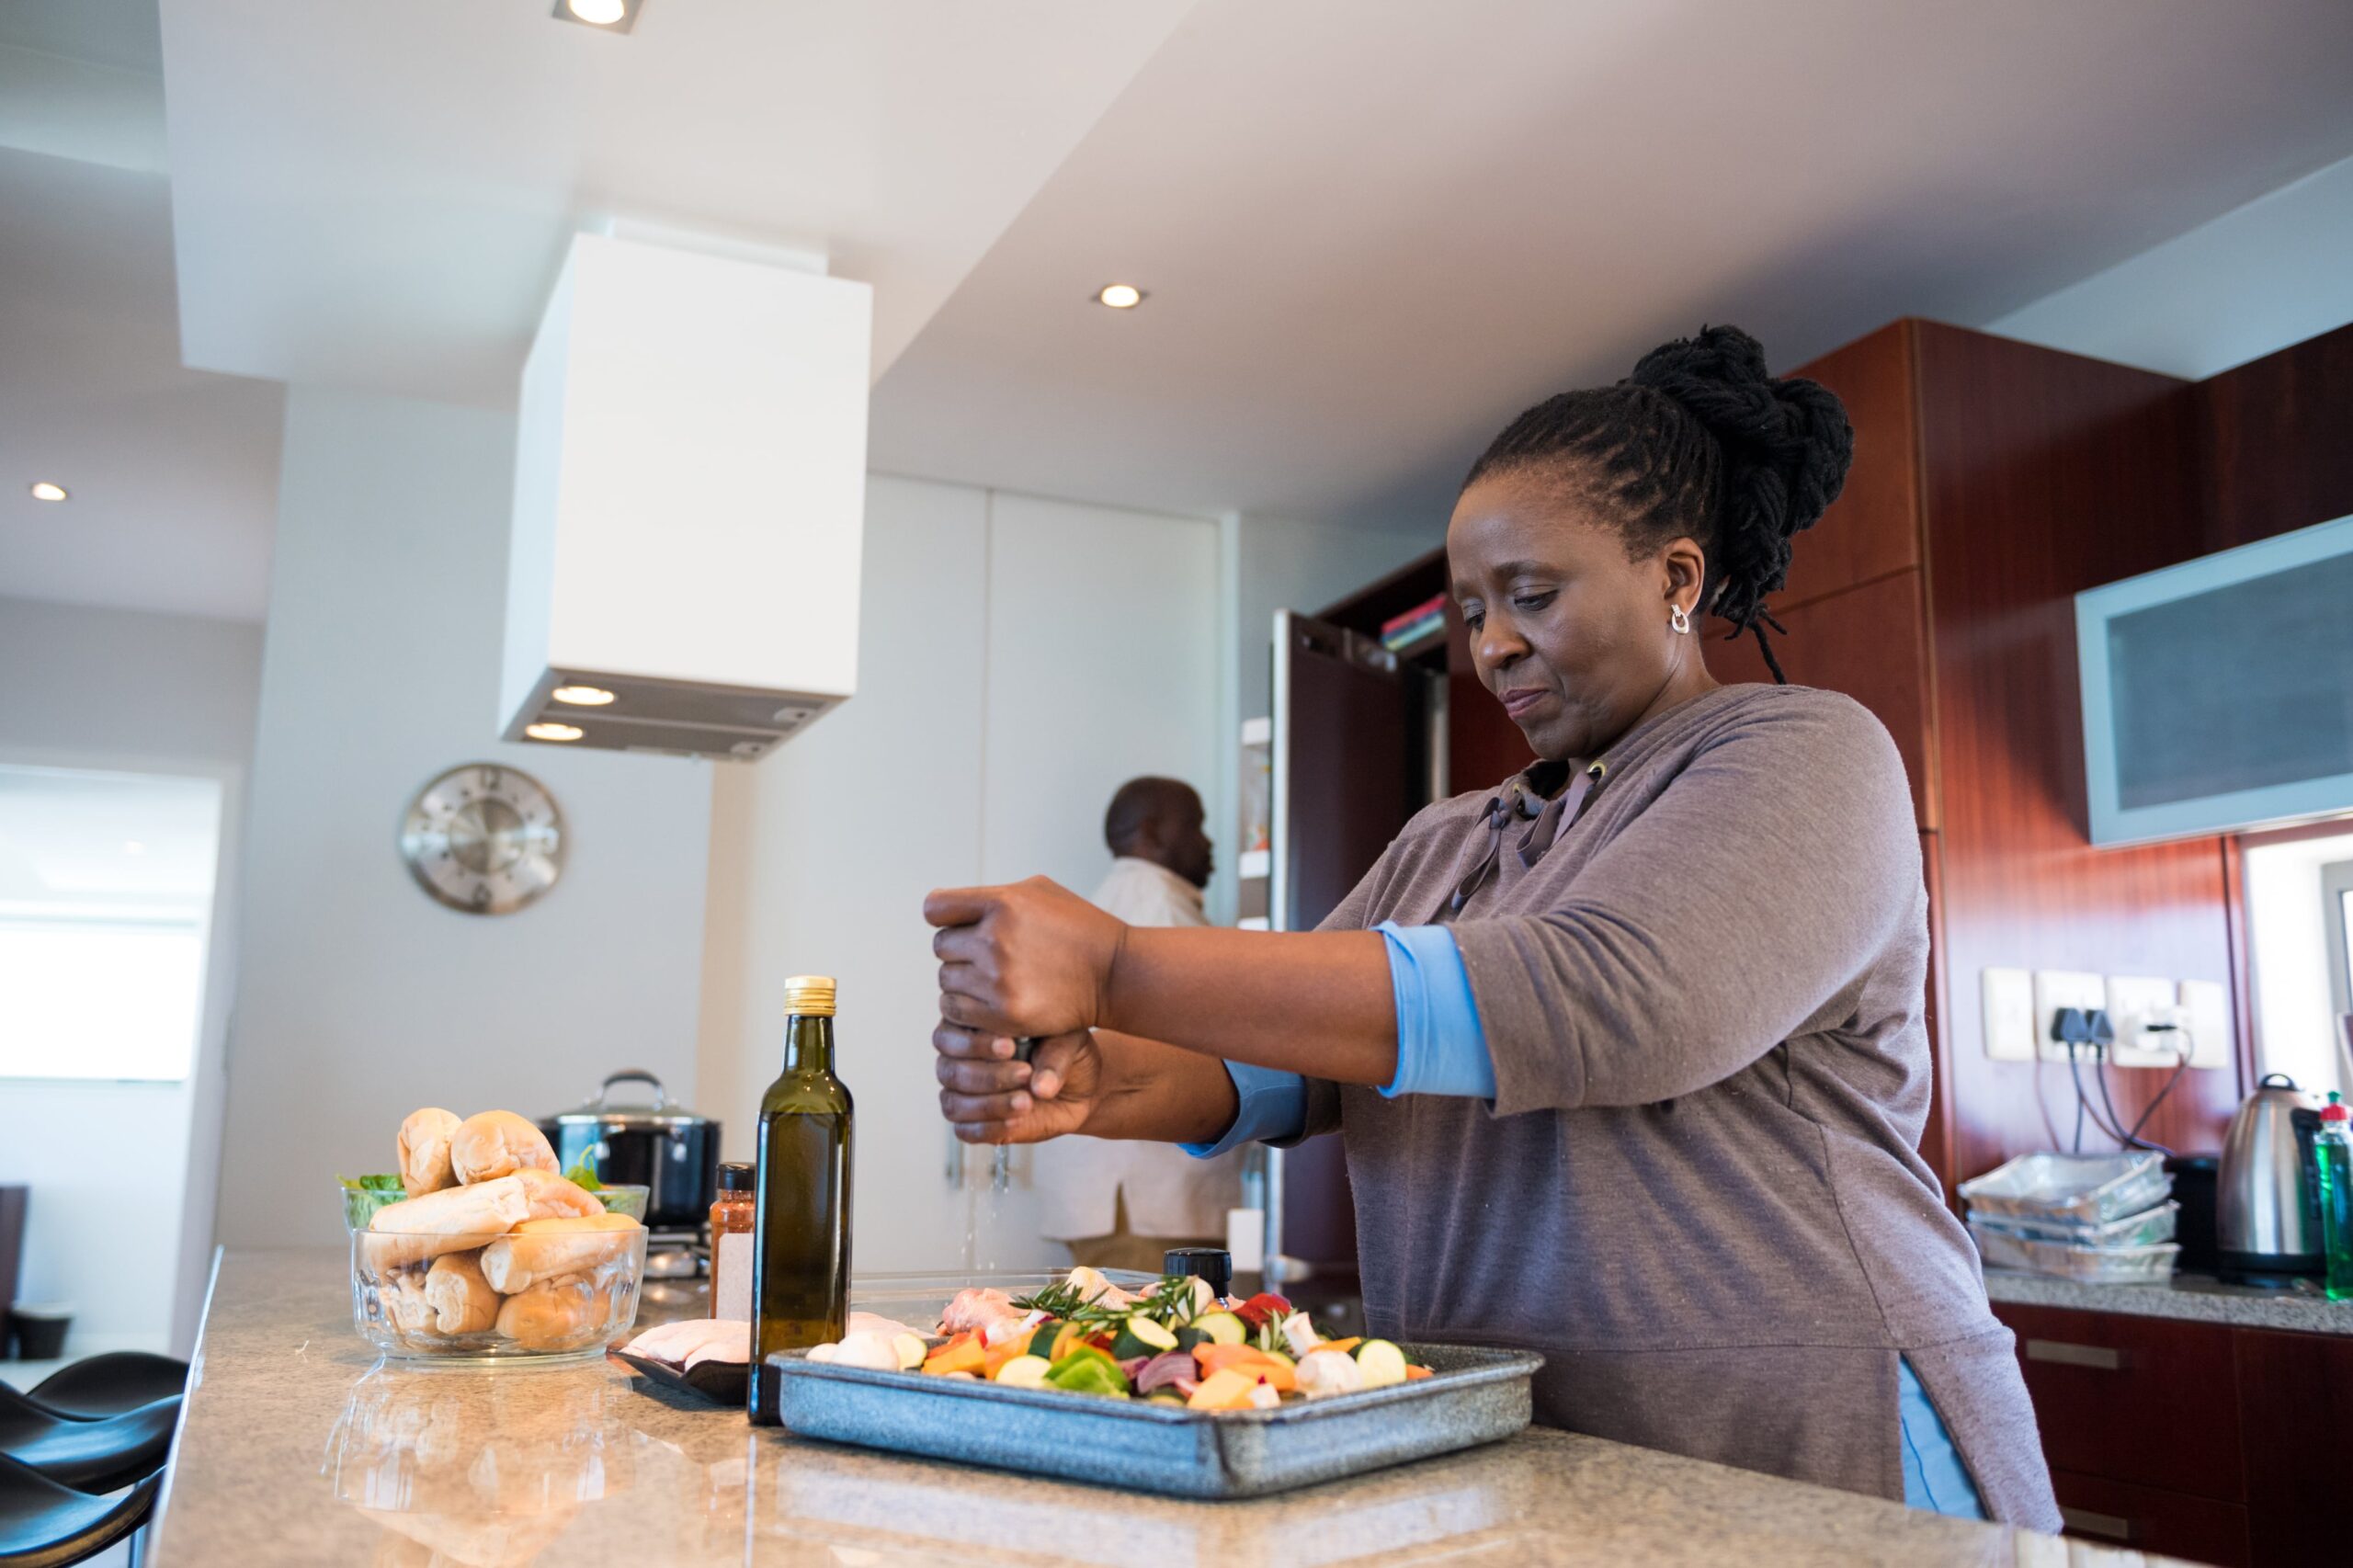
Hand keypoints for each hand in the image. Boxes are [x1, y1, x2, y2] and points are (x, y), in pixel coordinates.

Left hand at [923, 876, 1126, 1038]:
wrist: (1115, 973)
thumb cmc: (1078, 927)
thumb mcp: (1040, 891)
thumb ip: (994, 895)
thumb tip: (951, 907)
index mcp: (1002, 902)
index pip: (936, 908)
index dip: (946, 917)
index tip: (962, 925)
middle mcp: (995, 939)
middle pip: (941, 947)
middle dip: (960, 952)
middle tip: (989, 958)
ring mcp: (998, 979)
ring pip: (946, 981)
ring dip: (963, 982)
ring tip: (993, 981)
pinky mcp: (1005, 1014)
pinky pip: (956, 1011)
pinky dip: (968, 1009)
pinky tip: (992, 1003)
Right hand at [933, 1025, 1104, 1143]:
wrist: (1080, 1084)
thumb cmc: (1063, 1051)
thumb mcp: (1065, 1041)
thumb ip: (1053, 1057)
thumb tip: (1040, 1087)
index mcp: (969, 1027)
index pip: (950, 1033)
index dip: (976, 1042)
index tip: (1010, 1046)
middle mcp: (958, 1060)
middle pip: (949, 1071)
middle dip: (987, 1075)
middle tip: (1024, 1073)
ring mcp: (962, 1093)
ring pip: (953, 1103)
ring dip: (989, 1105)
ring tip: (1026, 1101)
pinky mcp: (972, 1122)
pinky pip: (965, 1130)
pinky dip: (990, 1128)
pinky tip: (1016, 1120)